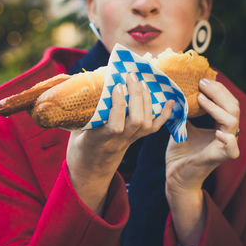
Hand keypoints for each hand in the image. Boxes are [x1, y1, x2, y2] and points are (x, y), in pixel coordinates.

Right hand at [66, 73, 173, 213]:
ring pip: (146, 123)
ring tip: (141, 82)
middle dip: (136, 96)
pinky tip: (170, 101)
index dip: (118, 105)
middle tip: (131, 76)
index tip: (117, 86)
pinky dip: (164, 114)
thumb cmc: (80, 143)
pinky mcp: (136, 140)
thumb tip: (89, 80)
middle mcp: (118, 142)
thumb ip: (84, 110)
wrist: (90, 168)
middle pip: (136, 121)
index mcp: (99, 140)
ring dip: (147, 100)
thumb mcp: (76, 128)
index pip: (115, 126)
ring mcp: (129, 141)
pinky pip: (154, 129)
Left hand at [165, 78, 239, 193]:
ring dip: (216, 108)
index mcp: (220, 126)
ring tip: (200, 98)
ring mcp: (224, 146)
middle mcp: (226, 134)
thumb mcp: (181, 127)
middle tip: (201, 83)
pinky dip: (227, 140)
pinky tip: (218, 132)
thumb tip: (177, 92)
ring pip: (233, 122)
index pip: (226, 102)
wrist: (175, 176)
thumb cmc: (181, 152)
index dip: (217, 90)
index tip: (201, 80)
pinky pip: (231, 149)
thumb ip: (185, 112)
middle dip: (218, 92)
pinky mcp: (219, 159)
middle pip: (232, 107)